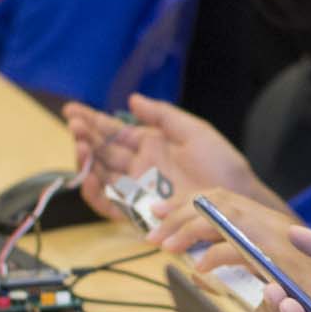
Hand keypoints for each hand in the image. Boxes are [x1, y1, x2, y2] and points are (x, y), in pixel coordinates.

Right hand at [63, 93, 273, 223]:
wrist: (238, 197)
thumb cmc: (222, 165)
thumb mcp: (194, 131)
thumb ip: (162, 116)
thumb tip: (132, 100)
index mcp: (151, 145)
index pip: (114, 131)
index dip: (92, 121)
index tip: (72, 110)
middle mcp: (140, 167)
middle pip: (102, 151)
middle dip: (84, 136)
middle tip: (74, 125)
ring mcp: (138, 189)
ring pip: (100, 175)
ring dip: (86, 161)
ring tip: (82, 145)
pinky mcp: (140, 211)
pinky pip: (110, 205)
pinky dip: (95, 194)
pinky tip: (89, 177)